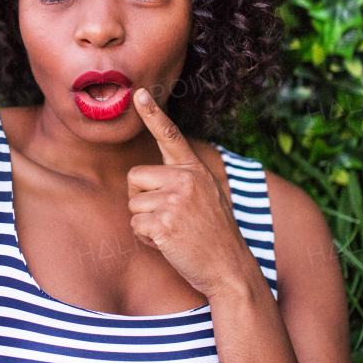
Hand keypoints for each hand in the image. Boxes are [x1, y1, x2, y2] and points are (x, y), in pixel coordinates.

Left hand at [127, 87, 259, 300]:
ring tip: (173, 232)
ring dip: (145, 223)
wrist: (230, 268)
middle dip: (141, 199)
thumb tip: (149, 175)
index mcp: (195, 170)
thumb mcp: (207, 196)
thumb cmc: (213, 235)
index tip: (139, 94)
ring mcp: (176, 201)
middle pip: (134, 177)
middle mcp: (186, 180)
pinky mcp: (165, 223)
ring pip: (132, 204)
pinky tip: (169, 244)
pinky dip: (147, 239)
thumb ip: (183, 180)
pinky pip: (136, 227)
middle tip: (167, 217)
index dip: (153, 114)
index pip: (171, 136)